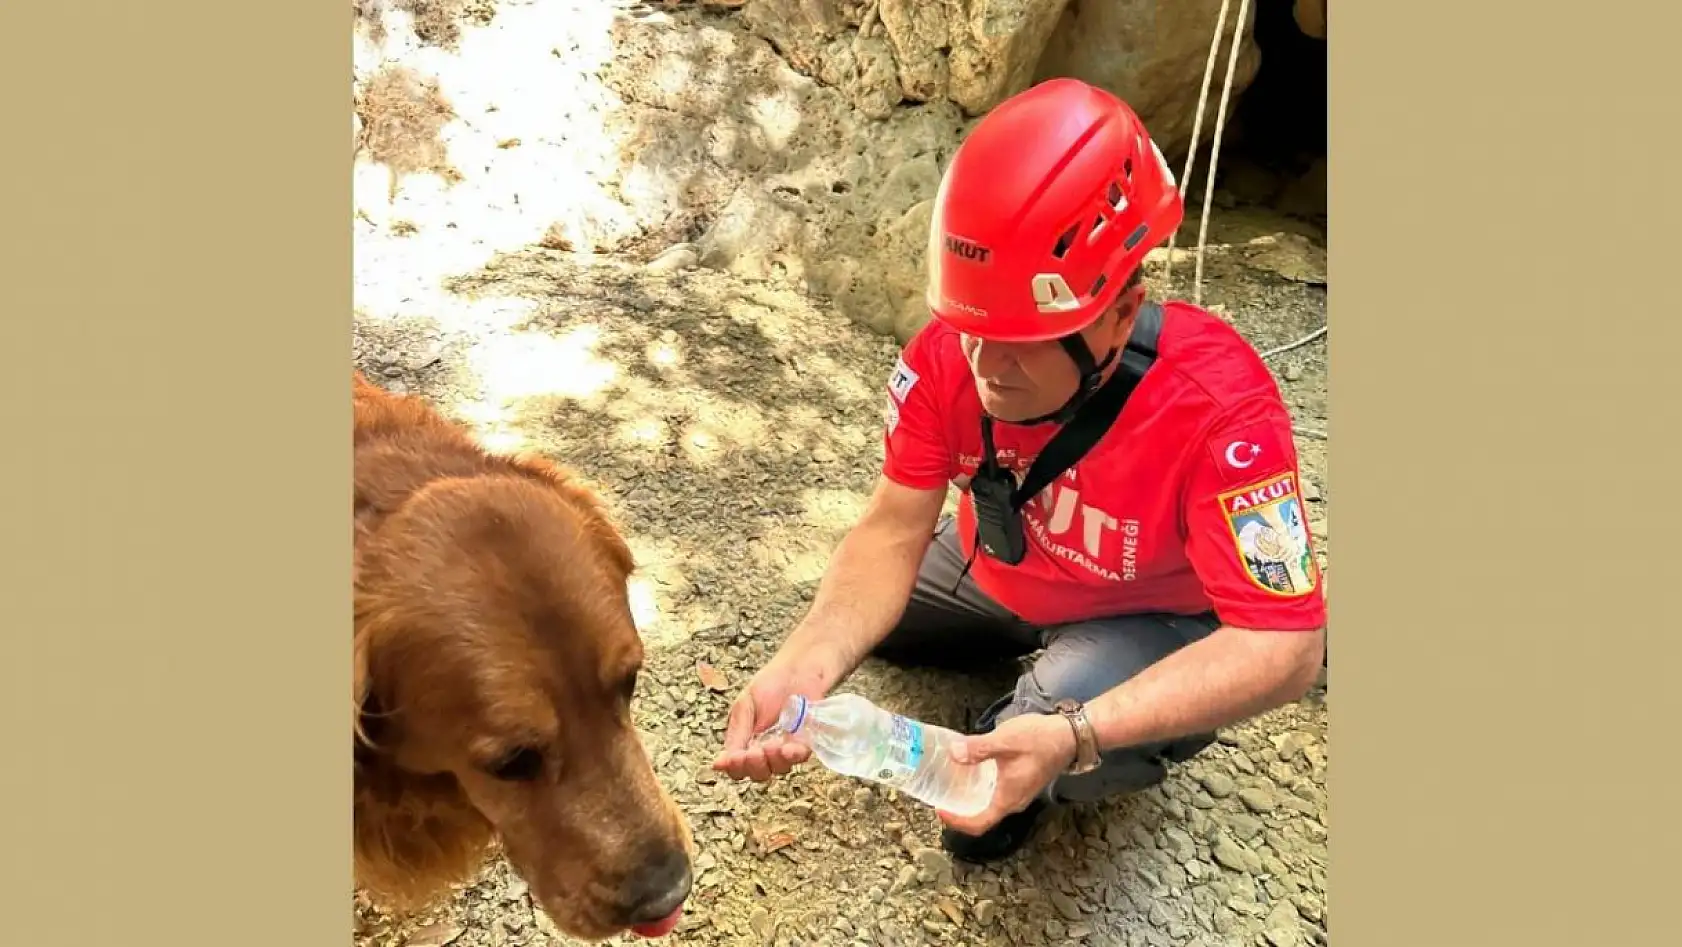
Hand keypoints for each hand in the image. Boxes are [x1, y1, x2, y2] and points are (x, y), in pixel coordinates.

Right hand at [711, 657, 827, 782]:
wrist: (800, 668)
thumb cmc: (771, 684)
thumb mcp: (745, 706)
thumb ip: (736, 735)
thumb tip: (718, 763)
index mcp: (745, 742)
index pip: (737, 768)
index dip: (734, 768)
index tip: (733, 759)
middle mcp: (766, 750)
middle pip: (757, 774)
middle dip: (754, 766)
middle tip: (754, 753)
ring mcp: (786, 747)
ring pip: (778, 769)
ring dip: (773, 760)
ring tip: (771, 745)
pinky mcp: (805, 741)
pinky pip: (799, 757)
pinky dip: (793, 756)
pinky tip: (788, 748)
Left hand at [935, 713, 1077, 835]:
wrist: (1070, 735)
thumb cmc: (1041, 739)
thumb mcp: (1005, 740)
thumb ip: (978, 748)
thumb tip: (953, 753)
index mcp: (1008, 798)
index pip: (978, 823)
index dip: (956, 821)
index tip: (939, 809)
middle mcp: (1013, 801)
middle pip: (981, 816)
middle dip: (959, 809)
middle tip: (941, 794)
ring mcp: (1019, 793)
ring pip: (989, 804)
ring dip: (970, 797)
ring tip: (952, 781)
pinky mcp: (1022, 783)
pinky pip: (996, 793)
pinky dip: (981, 787)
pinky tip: (973, 769)